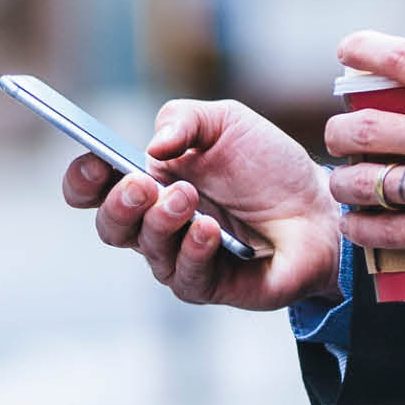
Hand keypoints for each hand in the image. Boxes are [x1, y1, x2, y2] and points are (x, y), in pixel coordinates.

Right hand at [62, 98, 342, 310]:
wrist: (321, 206)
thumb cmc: (268, 165)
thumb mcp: (226, 122)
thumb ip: (184, 119)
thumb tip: (152, 144)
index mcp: (149, 181)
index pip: (94, 188)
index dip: (83, 178)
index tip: (95, 161)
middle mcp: (156, 224)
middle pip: (110, 225)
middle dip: (118, 204)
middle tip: (143, 184)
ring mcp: (180, 257)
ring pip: (147, 250)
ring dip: (161, 222)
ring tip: (188, 198)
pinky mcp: (210, 285)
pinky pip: (185, 276)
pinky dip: (193, 250)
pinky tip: (209, 230)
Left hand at [324, 30, 404, 292]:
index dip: (365, 49)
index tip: (346, 50)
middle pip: (363, 127)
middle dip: (339, 133)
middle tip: (339, 140)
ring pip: (362, 182)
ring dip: (344, 184)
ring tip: (344, 187)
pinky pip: (381, 231)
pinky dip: (360, 229)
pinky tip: (357, 227)